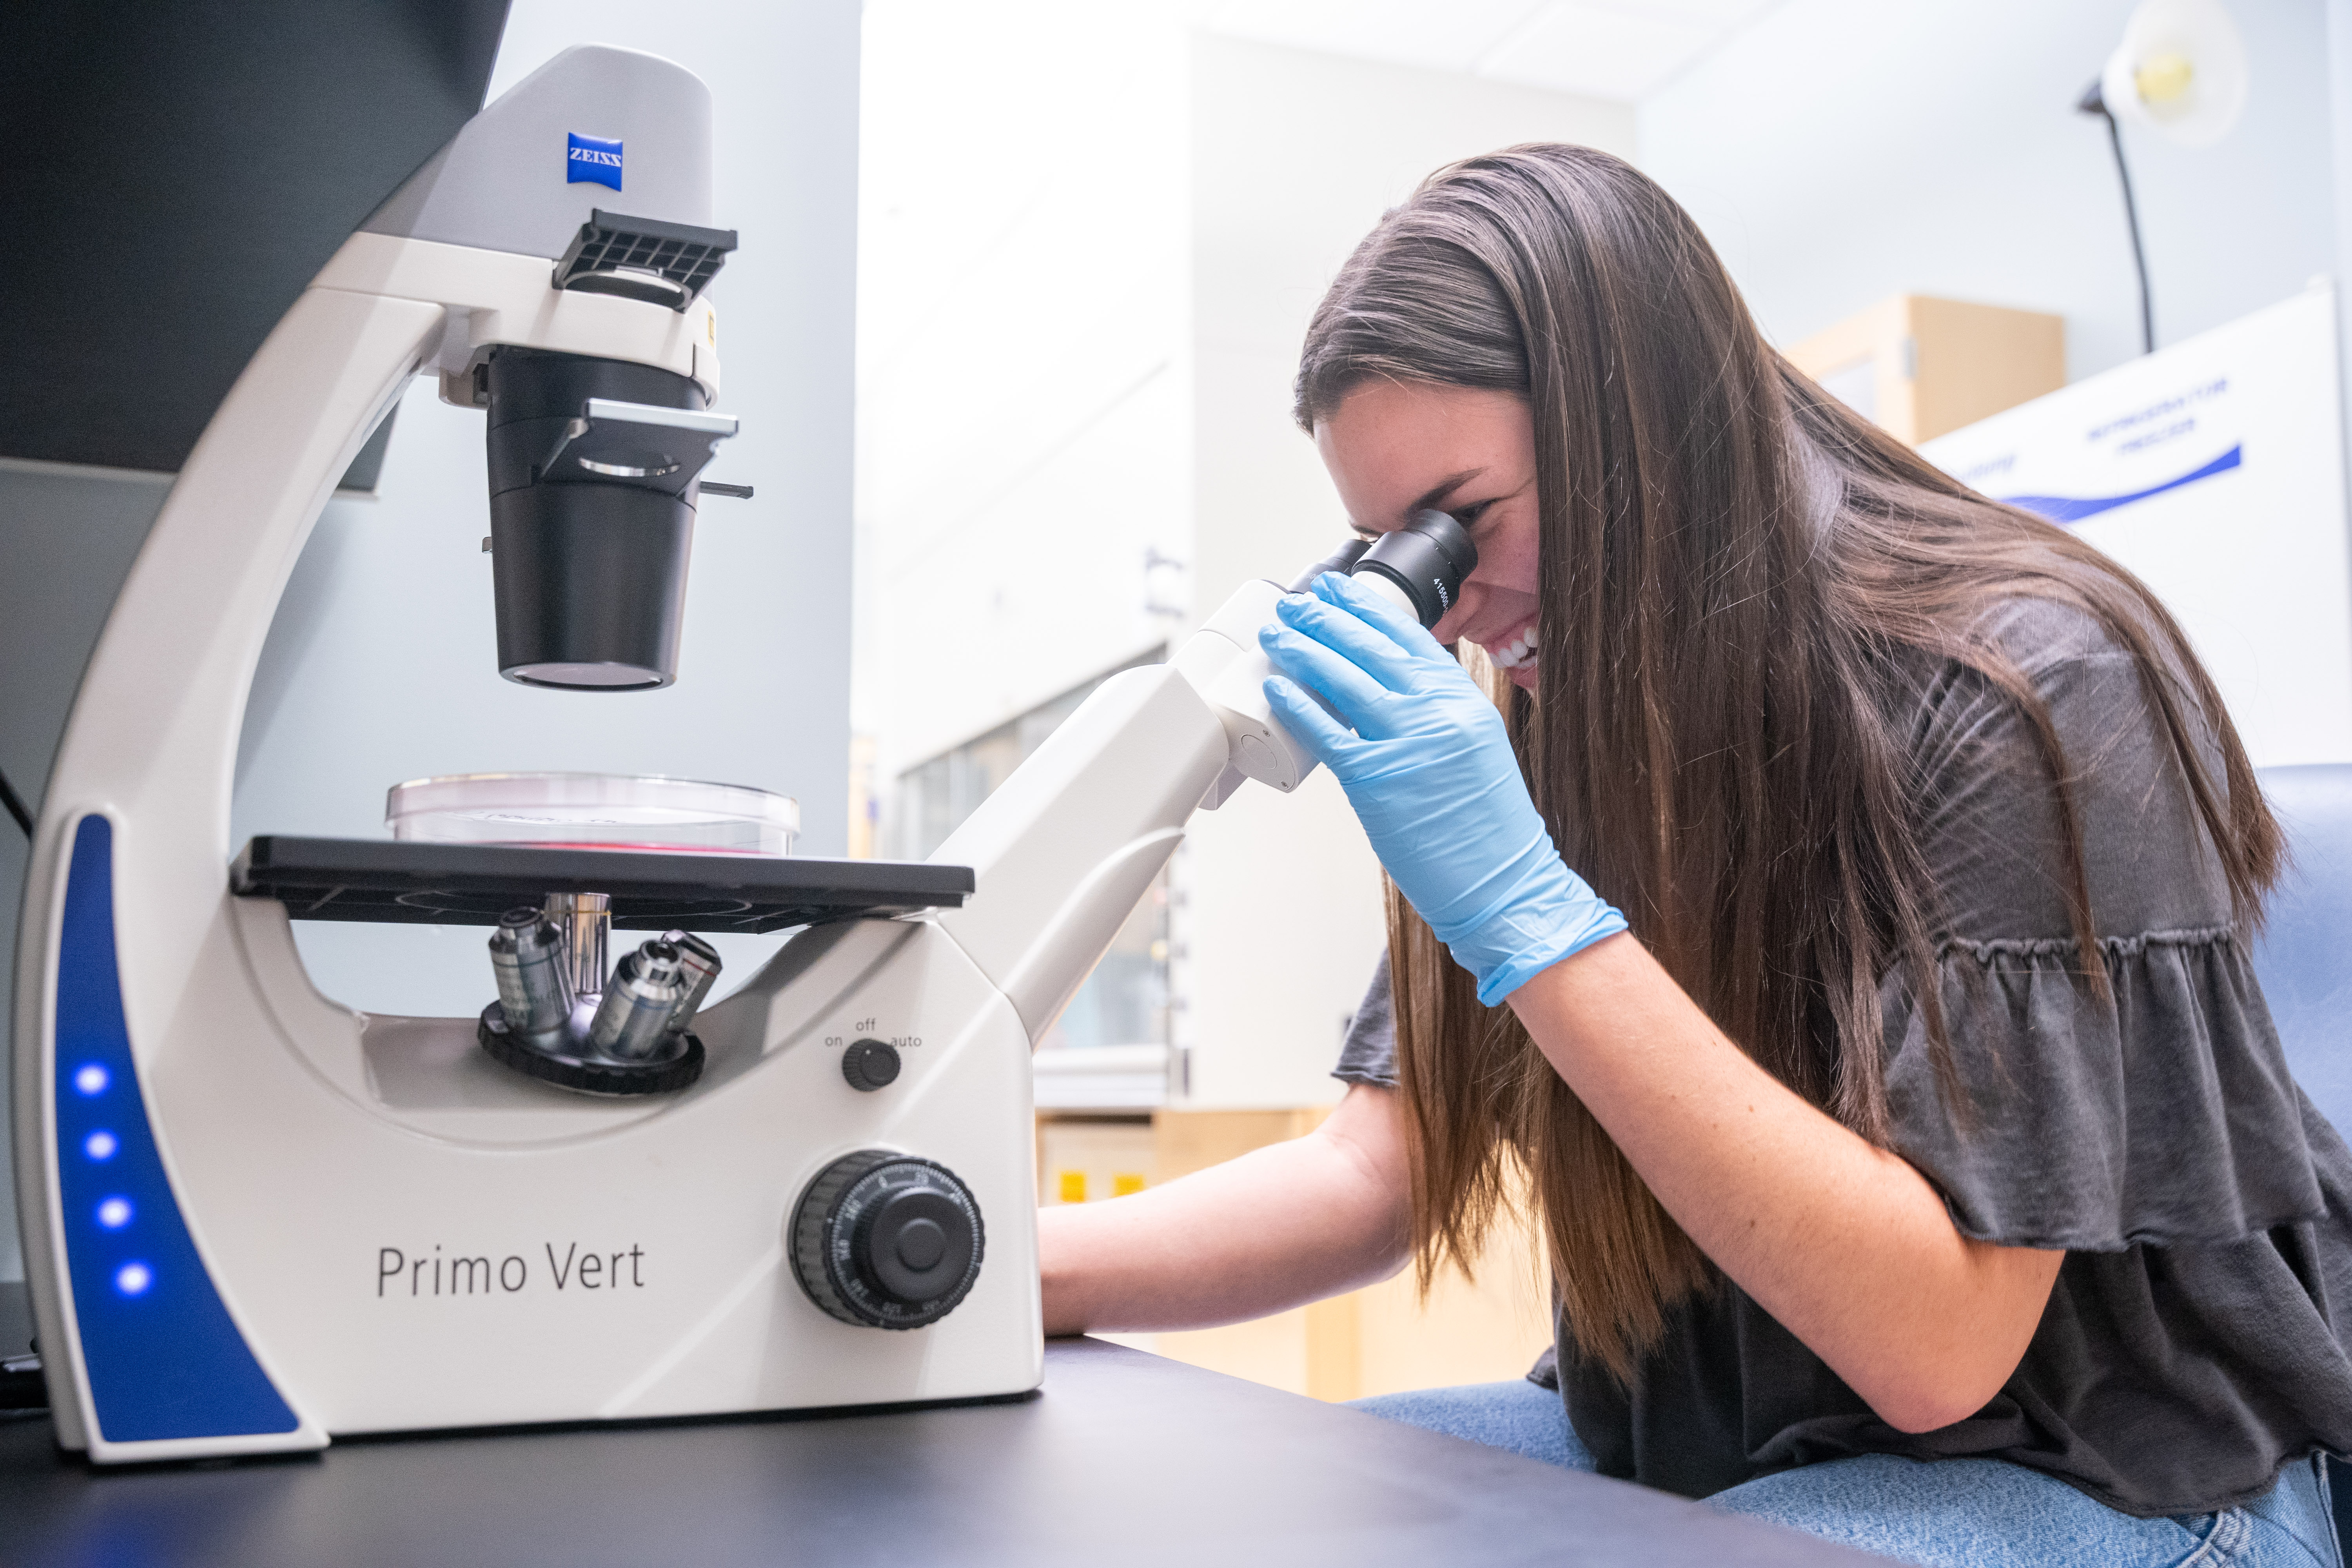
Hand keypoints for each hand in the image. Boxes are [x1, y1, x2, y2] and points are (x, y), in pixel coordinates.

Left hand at [1258, 573, 1625, 1005]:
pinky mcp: (1377, 780)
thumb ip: (1437, 714)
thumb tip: (1390, 690)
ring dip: (1306, 650)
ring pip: (1345, 680)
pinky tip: (1278, 687)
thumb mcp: (1475, 748)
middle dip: (1329, 619)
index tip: (1344, 590)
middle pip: (1372, 649)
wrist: (1504, 884)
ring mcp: (1407, 744)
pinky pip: (1328, 732)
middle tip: (1300, 601)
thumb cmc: (1487, 828)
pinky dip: (1299, 706)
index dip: (1371, 609)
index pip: (1412, 638)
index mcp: (1465, 702)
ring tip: (1280, 632)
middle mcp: (1438, 713)